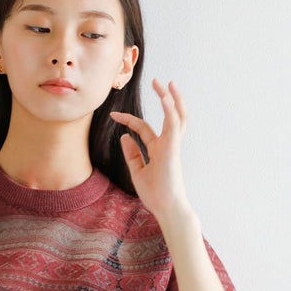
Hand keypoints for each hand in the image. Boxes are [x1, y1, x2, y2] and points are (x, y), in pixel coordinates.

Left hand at [110, 78, 194, 221]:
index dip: (128, 120)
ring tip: (165, 83)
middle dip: (165, 98)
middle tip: (158, 82)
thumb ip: (132, 154)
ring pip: (177, 116)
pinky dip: (170, 110)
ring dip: (171, 98)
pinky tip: (165, 98)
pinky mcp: (173, 148)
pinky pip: (174, 125)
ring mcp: (172, 145)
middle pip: (169, 116)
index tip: (113, 114)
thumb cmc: (155, 193)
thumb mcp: (137, 171)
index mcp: (159, 149)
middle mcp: (167, 144)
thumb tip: (124, 137)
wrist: (166, 208)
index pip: (144, 128)